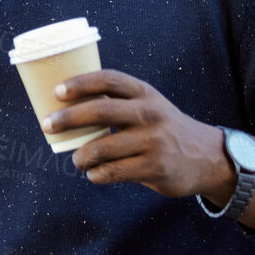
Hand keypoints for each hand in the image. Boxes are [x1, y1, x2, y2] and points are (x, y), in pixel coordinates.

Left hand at [42, 69, 233, 199]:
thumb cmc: (164, 129)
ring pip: (102, 148)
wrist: (206, 157)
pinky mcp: (155, 167)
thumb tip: (68, 106)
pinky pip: (113, 172)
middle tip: (48, 126)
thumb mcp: (149, 106)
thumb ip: (119, 103)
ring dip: (81, 156)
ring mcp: (153, 141)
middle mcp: (149, 113)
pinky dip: (97, 175)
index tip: (57, 91)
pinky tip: (94, 174)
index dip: (81, 83)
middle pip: (100, 110)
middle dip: (68, 118)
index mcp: (145, 93)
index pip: (109, 80)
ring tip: (77, 160)